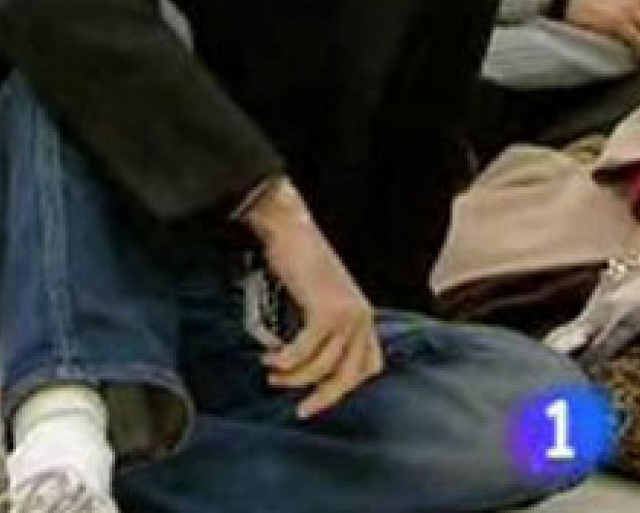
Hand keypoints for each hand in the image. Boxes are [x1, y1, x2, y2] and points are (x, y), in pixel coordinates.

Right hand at [244, 179, 382, 418]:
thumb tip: (298, 357)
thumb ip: (319, 323)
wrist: (290, 228)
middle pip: (350, 376)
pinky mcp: (326, 311)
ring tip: (272, 375)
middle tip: (301, 410)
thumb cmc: (298, 258)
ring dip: (295, 377)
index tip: (319, 396)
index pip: (368, 365)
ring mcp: (347, 316)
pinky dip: (286, 360)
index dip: (346, 386)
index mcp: (363, 315)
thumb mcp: (318, 296)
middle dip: (324, 397)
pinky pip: (306, 350)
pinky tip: (270, 359)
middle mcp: (362, 318)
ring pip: (324, 367)